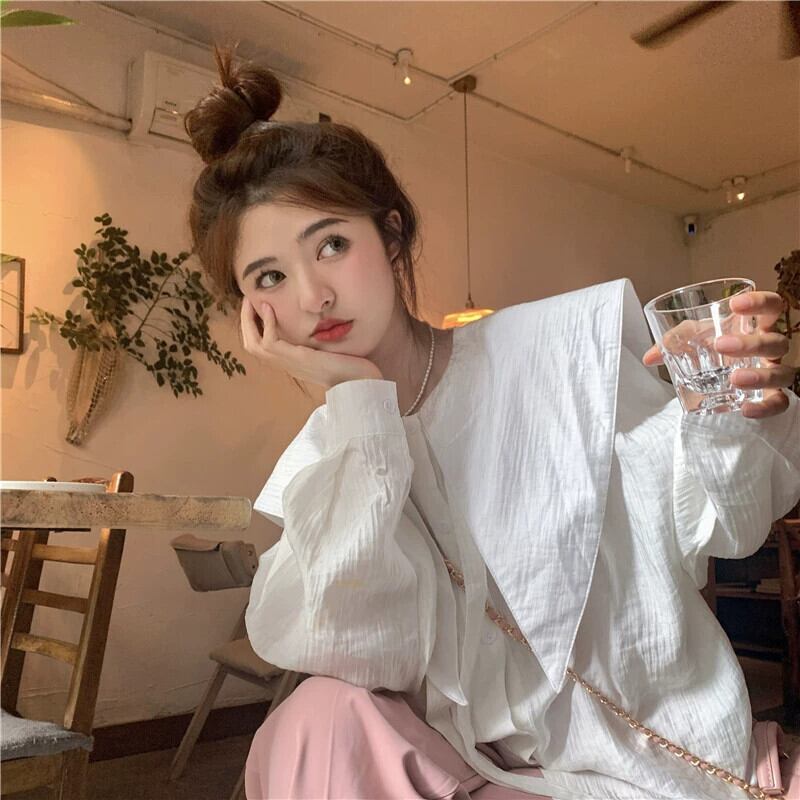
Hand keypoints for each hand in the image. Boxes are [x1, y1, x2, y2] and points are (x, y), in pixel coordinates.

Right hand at [240, 298, 382, 389]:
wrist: (362, 382)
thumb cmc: (352, 367)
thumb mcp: (330, 349)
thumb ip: (319, 339)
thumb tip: (320, 322)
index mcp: (292, 363)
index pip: (262, 347)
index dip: (254, 327)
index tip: (257, 306)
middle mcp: (288, 365)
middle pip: (251, 346)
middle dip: (246, 322)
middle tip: (247, 300)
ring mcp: (291, 363)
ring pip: (254, 344)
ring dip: (250, 320)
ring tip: (252, 301)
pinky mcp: (299, 359)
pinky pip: (270, 342)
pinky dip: (266, 323)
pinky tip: (270, 309)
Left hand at [642, 290, 795, 418]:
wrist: (718, 378)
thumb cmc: (711, 349)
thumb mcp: (693, 339)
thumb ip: (673, 341)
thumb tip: (649, 358)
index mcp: (755, 327)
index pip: (772, 306)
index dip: (759, 302)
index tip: (735, 305)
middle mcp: (770, 350)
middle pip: (777, 341)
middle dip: (751, 343)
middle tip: (720, 345)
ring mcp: (774, 373)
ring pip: (783, 373)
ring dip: (760, 375)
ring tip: (734, 378)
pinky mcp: (771, 397)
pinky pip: (780, 404)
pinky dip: (766, 408)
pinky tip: (746, 408)